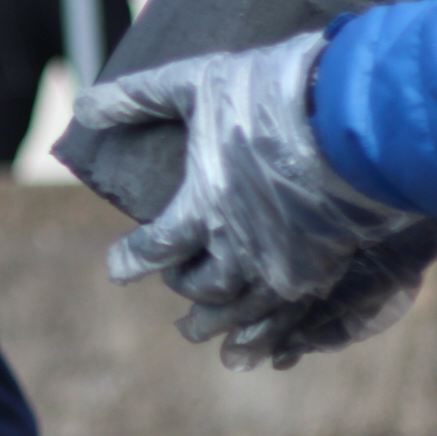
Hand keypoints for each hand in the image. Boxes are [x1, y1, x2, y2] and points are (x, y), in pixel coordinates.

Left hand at [70, 33, 436, 354]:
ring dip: (222, 323)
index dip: (131, 260)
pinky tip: (268, 352)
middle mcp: (238, 246)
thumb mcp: (193, 83)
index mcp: (200, 207)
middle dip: (185, 289)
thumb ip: (136, 98)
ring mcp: (285, 262)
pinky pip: (293, 315)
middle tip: (176, 290)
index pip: (154, 247)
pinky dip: (274, 334)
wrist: (356, 117)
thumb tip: (80, 104)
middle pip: (202, 285)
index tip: (117, 270)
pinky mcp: (328, 265)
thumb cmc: (270, 94)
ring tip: (206, 338)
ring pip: (244, 308)